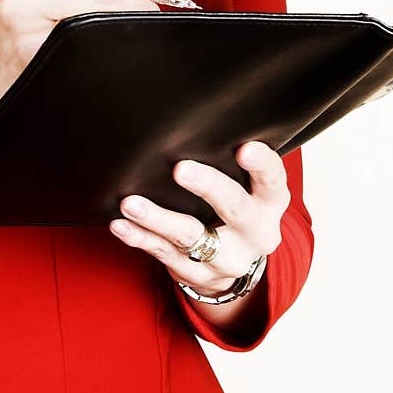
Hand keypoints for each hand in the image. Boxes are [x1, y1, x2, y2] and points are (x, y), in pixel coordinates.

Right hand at [0, 0, 163, 114]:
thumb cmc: (34, 40)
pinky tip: (104, 55)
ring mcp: (25, 33)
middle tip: (144, 15)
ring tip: (122, 34)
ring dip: (128, 28)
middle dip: (137, 4)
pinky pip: (94, 50)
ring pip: (103, 19)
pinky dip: (112, 52)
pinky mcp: (37, 63)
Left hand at [108, 140, 289, 293]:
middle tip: (180, 169)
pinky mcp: (199, 274)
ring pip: (192, 236)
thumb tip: (191, 117)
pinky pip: (164, 254)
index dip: (261, 164)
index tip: (244, 148)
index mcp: (269, 202)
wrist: (234, 265)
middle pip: (235, 208)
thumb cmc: (234, 206)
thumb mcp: (246, 187)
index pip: (272, 180)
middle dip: (208, 187)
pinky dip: (140, 238)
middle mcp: (255, 232)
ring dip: (158, 218)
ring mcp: (228, 258)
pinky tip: (120, 224)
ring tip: (130, 202)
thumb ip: (227, 160)